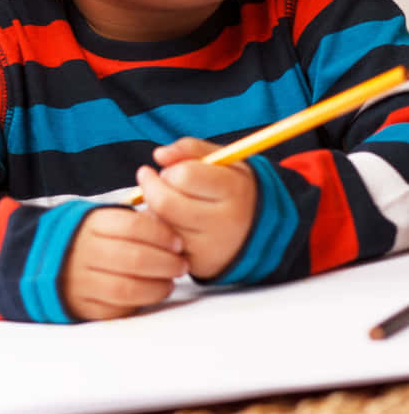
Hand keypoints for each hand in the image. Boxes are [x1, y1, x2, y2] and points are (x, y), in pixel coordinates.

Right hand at [60, 207, 187, 320]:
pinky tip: (150, 295)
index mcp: (92, 224)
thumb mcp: (105, 220)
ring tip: (169, 282)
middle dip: (165, 263)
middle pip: (133, 258)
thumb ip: (135, 223)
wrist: (50, 260)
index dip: (161, 235)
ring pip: (126, 288)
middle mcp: (84, 251)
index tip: (178, 243)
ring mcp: (80, 280)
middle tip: (181, 265)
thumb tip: (173, 234)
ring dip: (156, 287)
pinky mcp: (81, 305)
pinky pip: (114, 309)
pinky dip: (137, 304)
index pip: (133, 226)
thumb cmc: (91, 238)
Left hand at [136, 137, 256, 279]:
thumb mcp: (224, 161)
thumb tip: (159, 154)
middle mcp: (224, 222)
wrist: (260, 232)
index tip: (169, 168)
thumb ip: (191, 149)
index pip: (184, 176)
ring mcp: (210, 247)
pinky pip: (164, 244)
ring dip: (154, 209)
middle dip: (152, 188)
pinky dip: (160, 230)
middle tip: (153, 181)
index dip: (171, 169)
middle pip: (166, 203)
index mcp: (234, 190)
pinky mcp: (198, 265)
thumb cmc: (236, 190)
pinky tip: (173, 223)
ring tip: (169, 202)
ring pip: (161, 224)